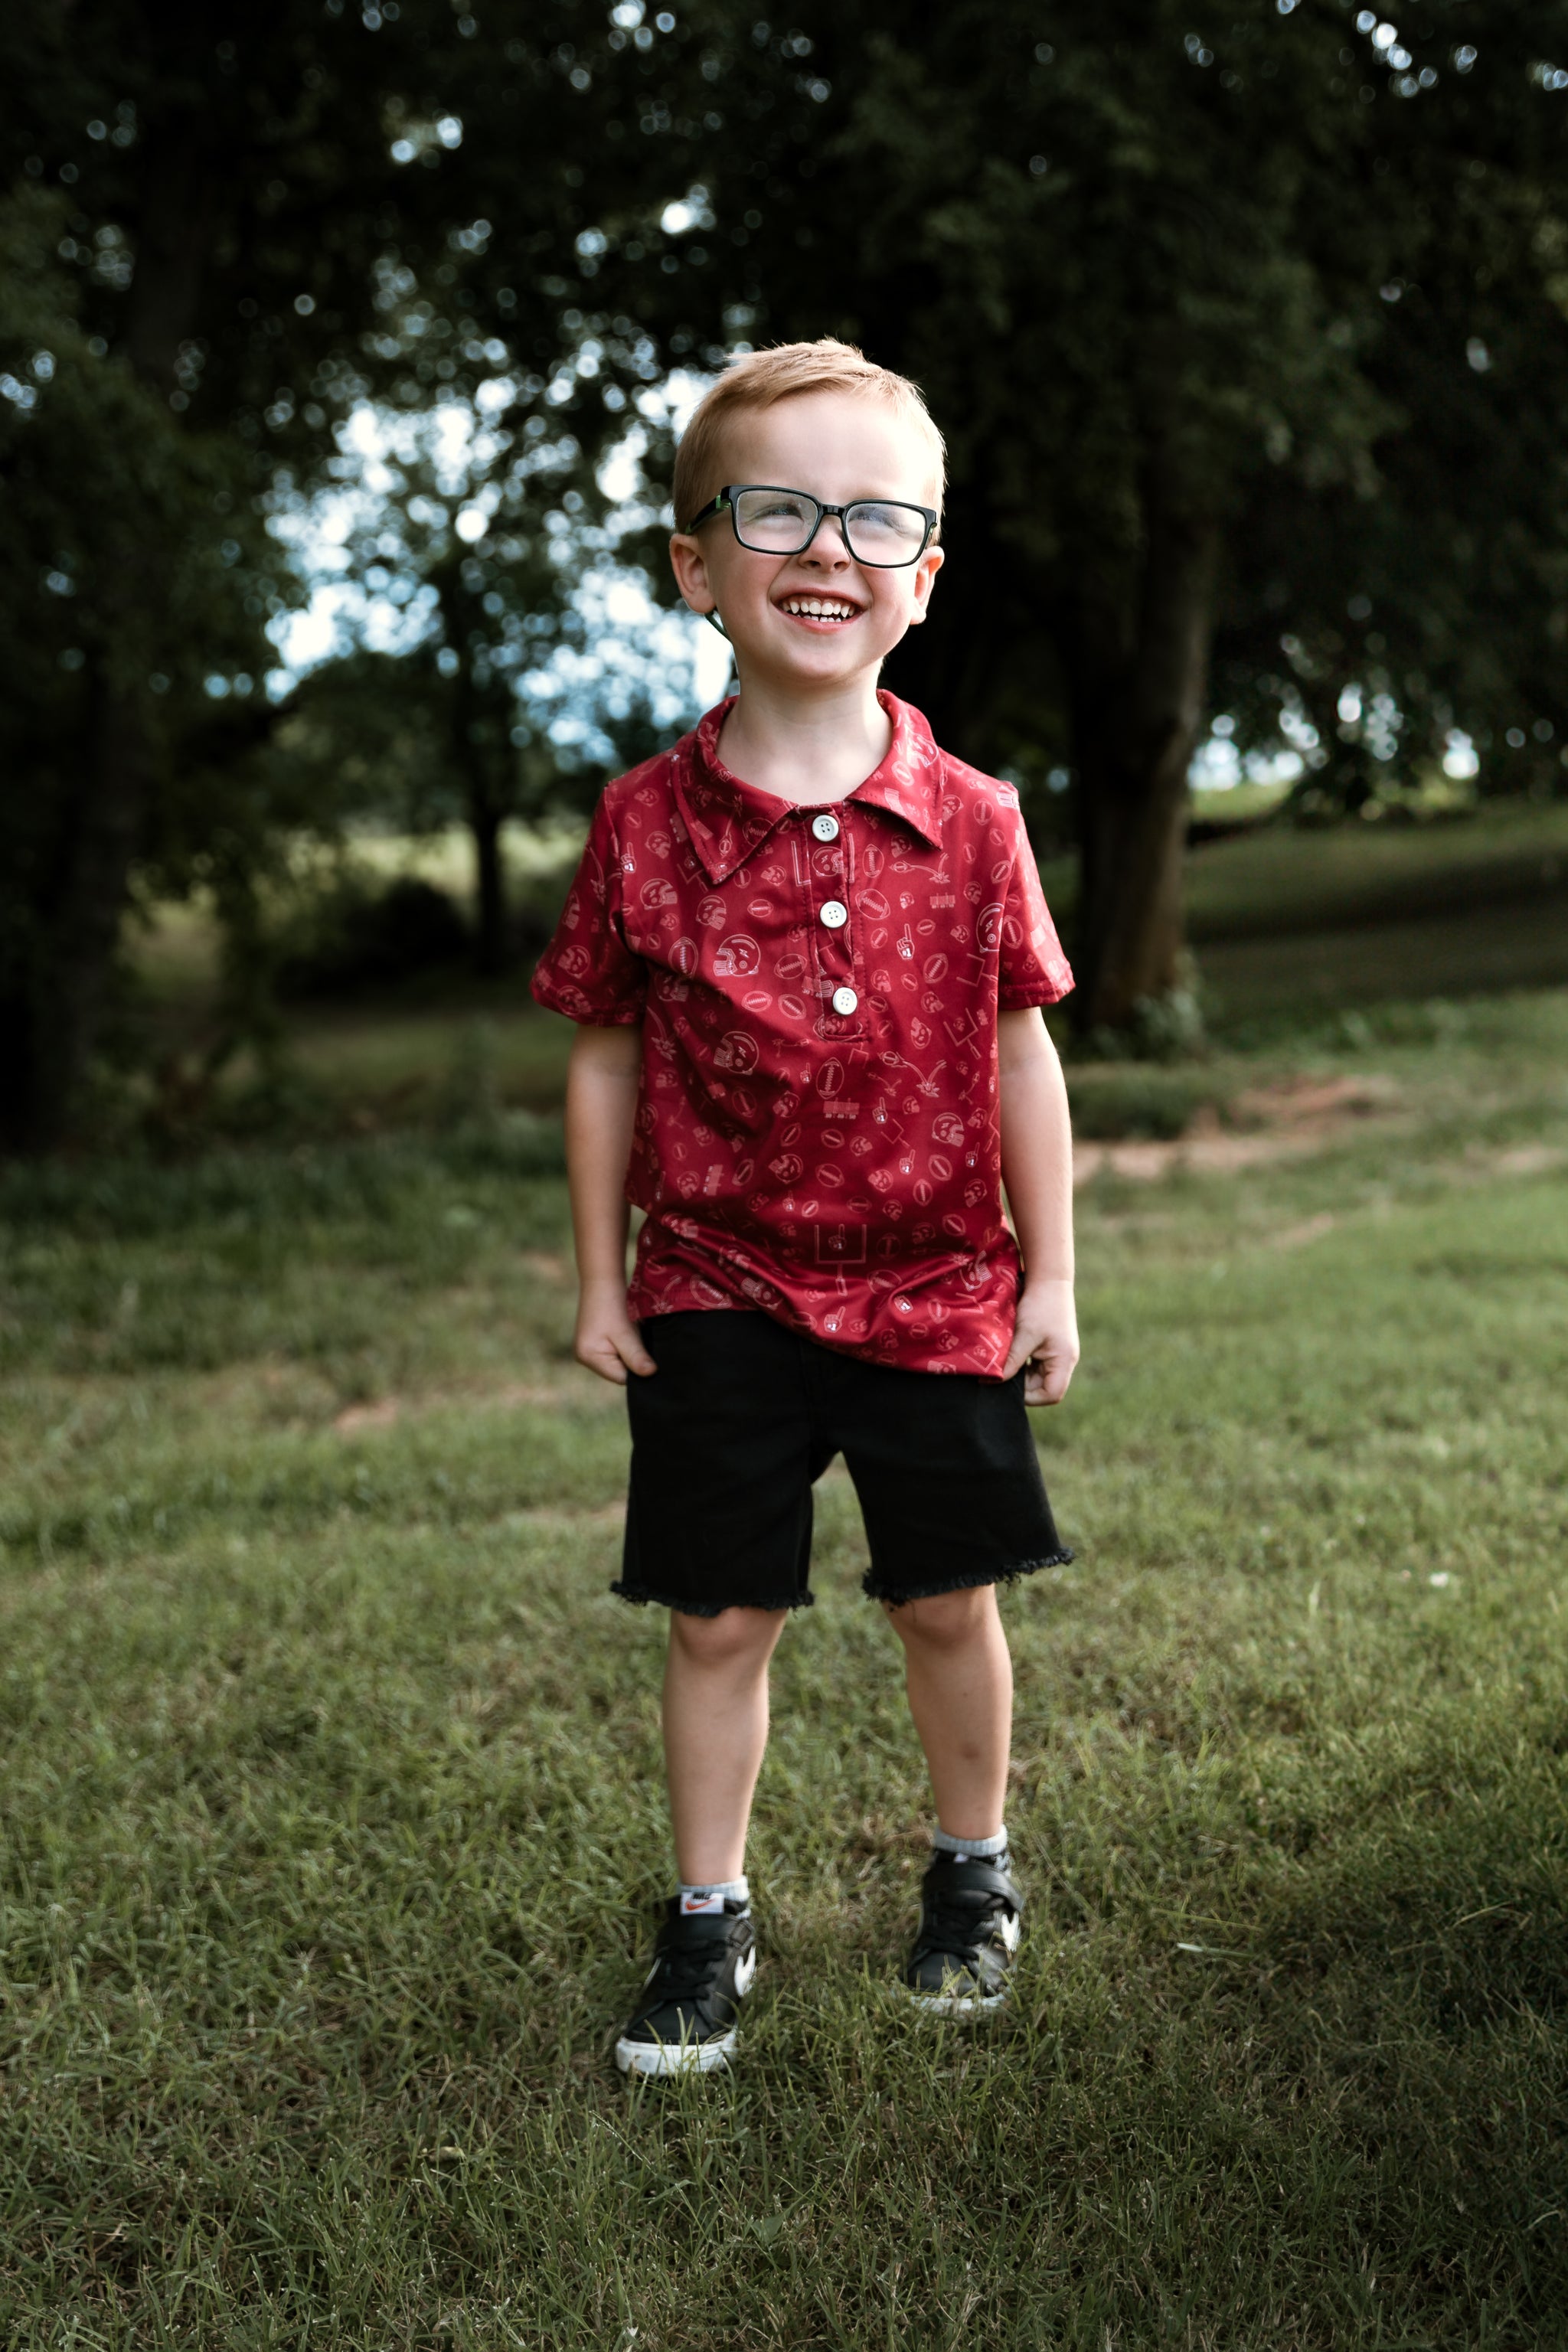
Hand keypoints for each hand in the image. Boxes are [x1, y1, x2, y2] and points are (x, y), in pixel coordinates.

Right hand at [574, 1280, 656, 1385]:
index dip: (637, 1369)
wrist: (602, 1279)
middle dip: (634, 1360)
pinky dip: (627, 1344)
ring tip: (635, 1333)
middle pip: (619, 1371)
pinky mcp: (596, 1341)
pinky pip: (617, 1351)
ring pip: (620, 1360)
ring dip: (631, 1350)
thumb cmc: (610, 1304)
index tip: (649, 1355)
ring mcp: (590, 1349)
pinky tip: (631, 1332)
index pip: (621, 1377)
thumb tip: (651, 1374)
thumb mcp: (625, 1332)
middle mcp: (585, 1357)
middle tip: (642, 1340)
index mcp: (589, 1358)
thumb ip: (636, 1356)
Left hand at [1002, 1276, 1078, 1404]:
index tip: (1008, 1384)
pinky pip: (1036, 1365)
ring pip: (1037, 1377)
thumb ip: (1011, 1361)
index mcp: (1065, 1361)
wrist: (1049, 1279)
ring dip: (1020, 1373)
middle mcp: (1065, 1361)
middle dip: (1021, 1384)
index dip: (1029, 1396)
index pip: (1052, 1394)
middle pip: (1044, 1388)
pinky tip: (1009, 1353)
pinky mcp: (1050, 1347)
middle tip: (1001, 1373)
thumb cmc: (1039, 1306)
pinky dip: (1022, 1363)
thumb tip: (992, 1381)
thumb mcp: (1024, 1335)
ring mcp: (1058, 1354)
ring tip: (1004, 1362)